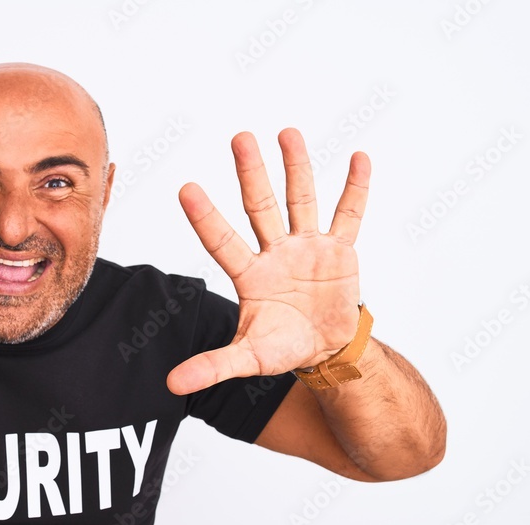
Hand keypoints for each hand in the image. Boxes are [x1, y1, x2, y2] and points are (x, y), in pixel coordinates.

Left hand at [167, 128, 368, 394]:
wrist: (325, 349)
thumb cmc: (282, 347)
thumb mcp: (249, 358)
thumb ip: (213, 366)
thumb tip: (171, 385)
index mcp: (250, 275)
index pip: (222, 241)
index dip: (206, 217)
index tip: (185, 188)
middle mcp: (275, 252)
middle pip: (261, 208)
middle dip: (251, 174)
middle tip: (239, 138)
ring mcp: (307, 247)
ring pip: (301, 200)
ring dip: (296, 168)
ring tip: (287, 132)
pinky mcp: (340, 250)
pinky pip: (349, 215)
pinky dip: (355, 190)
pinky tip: (359, 158)